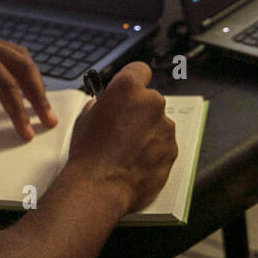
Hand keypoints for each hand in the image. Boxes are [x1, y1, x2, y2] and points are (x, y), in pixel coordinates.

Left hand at [0, 7, 55, 140]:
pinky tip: (19, 83)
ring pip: (18, 57)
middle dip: (38, 95)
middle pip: (22, 68)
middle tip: (48, 120)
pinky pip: (8, 53)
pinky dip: (19, 70)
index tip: (26, 133)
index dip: (19, 111)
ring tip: (40, 104)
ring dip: (32, 81)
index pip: (6, 85)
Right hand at [66, 62, 176, 213]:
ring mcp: (165, 126)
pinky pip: (164, 144)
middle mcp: (151, 102)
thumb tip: (102, 106)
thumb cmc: (89, 154)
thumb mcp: (85, 120)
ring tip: (127, 151)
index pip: (139, 70)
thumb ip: (100, 106)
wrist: (101, 187)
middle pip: (150, 99)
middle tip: (122, 129)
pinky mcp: (173, 148)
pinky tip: (136, 162)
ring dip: (147, 132)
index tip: (129, 91)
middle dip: (139, 111)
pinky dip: (154, 151)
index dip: (134, 80)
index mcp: (127, 88)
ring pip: (158, 123)